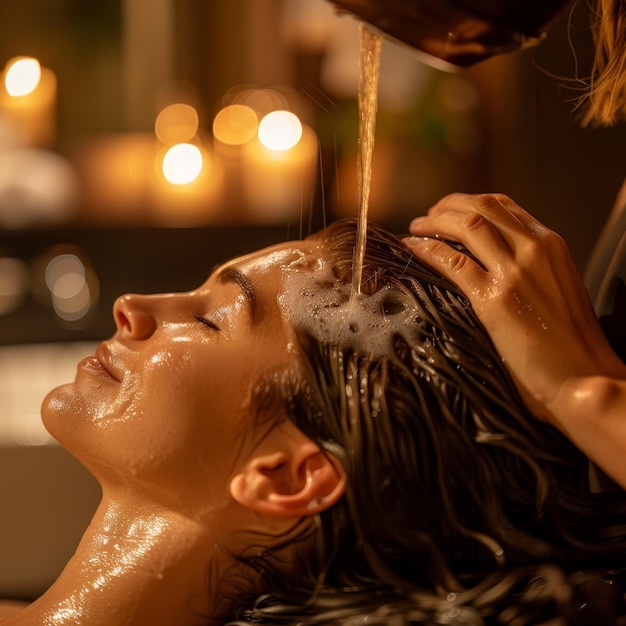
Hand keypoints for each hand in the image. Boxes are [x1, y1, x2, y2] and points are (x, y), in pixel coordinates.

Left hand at [403, 193, 625, 422]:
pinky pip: (452, 262)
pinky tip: (413, 247)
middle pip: (481, 208)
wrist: (584, 377)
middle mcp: (534, 250)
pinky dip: (427, 249)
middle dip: (447, 206)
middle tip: (427, 216)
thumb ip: (532, 268)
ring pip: (466, 226)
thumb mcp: (558, 287)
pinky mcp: (494, 299)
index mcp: (551, 245)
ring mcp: (514, 272)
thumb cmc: (571, 342)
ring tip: (415, 228)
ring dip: (434, 222)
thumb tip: (495, 262)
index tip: (448, 210)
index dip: (469, 203)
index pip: (504, 206)